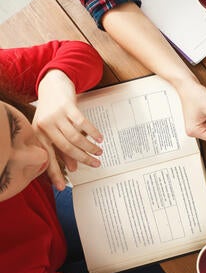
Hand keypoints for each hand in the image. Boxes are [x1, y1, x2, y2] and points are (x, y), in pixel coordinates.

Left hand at [34, 70, 102, 189]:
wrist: (51, 85)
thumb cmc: (52, 110)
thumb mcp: (52, 130)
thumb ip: (61, 149)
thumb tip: (73, 167)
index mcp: (38, 135)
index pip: (48, 158)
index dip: (55, 173)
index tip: (63, 187)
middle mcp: (45, 126)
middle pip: (66, 148)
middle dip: (83, 159)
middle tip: (95, 164)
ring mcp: (55, 116)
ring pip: (75, 137)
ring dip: (89, 147)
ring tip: (99, 152)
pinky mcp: (67, 107)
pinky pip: (82, 123)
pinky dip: (93, 132)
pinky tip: (99, 138)